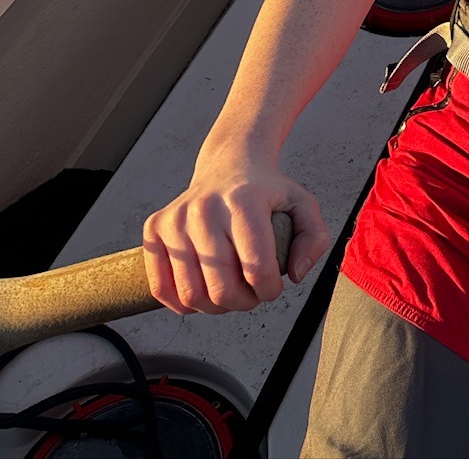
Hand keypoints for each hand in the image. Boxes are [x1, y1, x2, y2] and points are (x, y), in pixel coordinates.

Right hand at [143, 143, 328, 314]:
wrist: (230, 162)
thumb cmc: (265, 189)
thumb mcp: (303, 204)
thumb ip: (314, 239)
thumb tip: (294, 275)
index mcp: (243, 200)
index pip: (256, 268)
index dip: (269, 290)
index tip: (273, 285)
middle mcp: (205, 208)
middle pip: (222, 288)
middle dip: (243, 302)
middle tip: (251, 292)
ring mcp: (175, 219)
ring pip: (190, 295)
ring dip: (214, 306)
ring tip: (229, 290)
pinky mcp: (154, 228)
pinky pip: (161, 288)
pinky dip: (181, 303)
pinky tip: (201, 290)